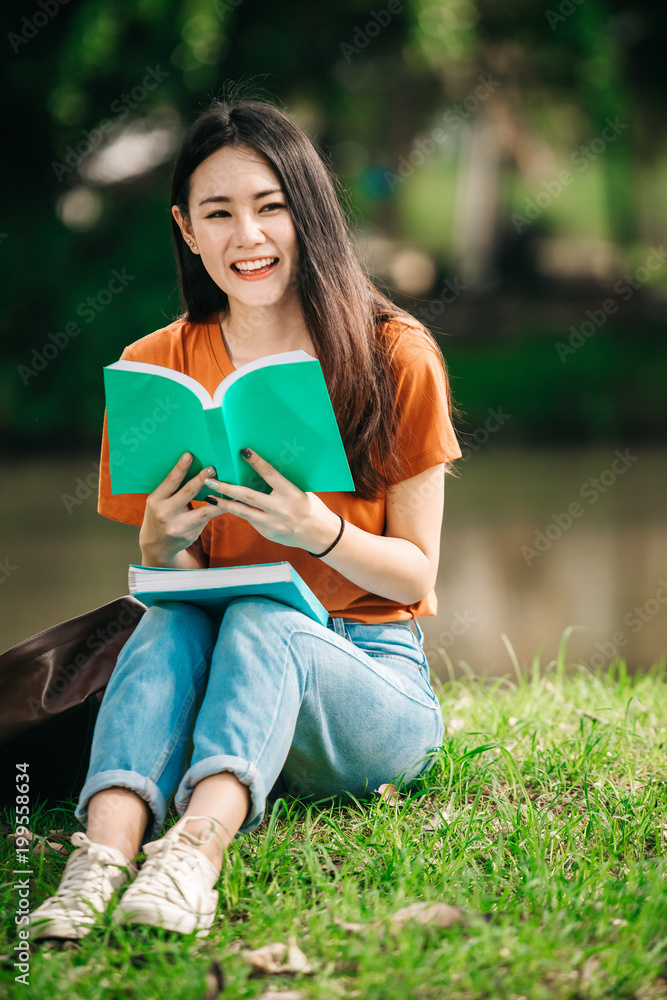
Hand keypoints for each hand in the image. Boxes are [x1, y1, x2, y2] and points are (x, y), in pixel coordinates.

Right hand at [139, 453, 226, 565]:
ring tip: (230, 488)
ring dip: (219, 499)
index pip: (170, 481)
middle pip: (188, 493)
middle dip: (201, 480)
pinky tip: (229, 503)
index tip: (189, 455)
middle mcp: (165, 513)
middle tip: (213, 468)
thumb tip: (194, 466)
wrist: (158, 545)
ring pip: (203, 511)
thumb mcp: (159, 501)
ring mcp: (178, 526)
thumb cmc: (160, 514)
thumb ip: (172, 488)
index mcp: (156, 500)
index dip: (180, 468)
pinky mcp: (190, 535)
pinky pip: (206, 519)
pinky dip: (218, 510)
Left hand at [203, 448, 340, 552]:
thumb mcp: (298, 491)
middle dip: (226, 488)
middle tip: (210, 480)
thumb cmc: (309, 507)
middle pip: (248, 496)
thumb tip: (257, 472)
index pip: (270, 474)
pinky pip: (251, 520)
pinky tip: (229, 507)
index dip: (256, 462)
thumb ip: (279, 485)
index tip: (243, 451)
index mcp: (291, 493)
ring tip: (209, 497)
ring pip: (242, 512)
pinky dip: (240, 512)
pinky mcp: (268, 533)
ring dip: (224, 504)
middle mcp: (280, 508)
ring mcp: (273, 523)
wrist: (318, 534)